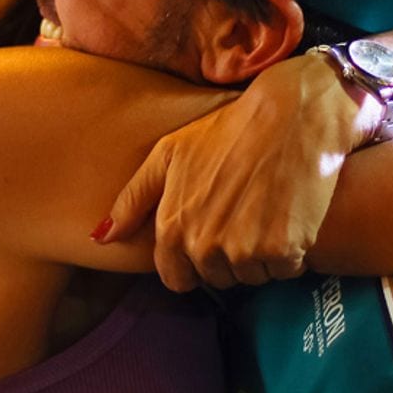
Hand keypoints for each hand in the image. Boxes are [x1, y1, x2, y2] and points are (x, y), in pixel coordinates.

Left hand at [97, 54, 378, 290]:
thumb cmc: (229, 129)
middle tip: (246, 213)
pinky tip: (291, 214)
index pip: (177, 279)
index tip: (213, 234)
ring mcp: (244, 251)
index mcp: (173, 227)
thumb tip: (100, 238)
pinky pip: (285, 270)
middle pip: (218, 278)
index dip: (194, 261)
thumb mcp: (169, 153)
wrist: (290, 114)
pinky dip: (292, 251)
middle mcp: (204, 245)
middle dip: (230, 255)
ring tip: (268, 210)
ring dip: (263, 255)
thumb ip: (133, 199)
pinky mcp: (283, 250)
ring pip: (253, 276)